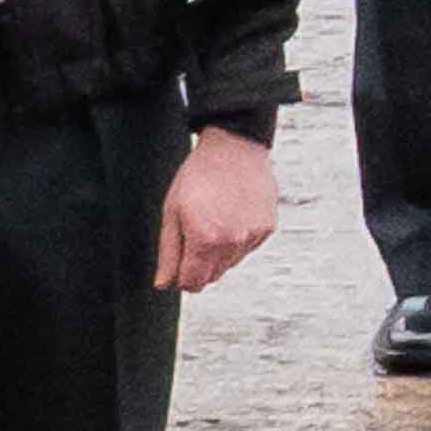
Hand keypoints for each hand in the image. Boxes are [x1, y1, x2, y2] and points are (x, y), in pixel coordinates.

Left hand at [153, 127, 279, 293]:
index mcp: (204, 239)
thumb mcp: (173, 211)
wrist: (234, 147)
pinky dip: (238, 239)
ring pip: (230, 264)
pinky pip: (247, 248)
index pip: (191, 283)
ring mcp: (252, 236)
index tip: (179, 262)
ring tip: (215, 219)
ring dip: (219, 252)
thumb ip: (168, 252)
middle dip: (199, 264)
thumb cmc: (200, 174)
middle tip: (194, 234)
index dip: (181, 275)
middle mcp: (232, 242)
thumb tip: (163, 283)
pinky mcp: (266, 228)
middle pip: (212, 277)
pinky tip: (232, 215)